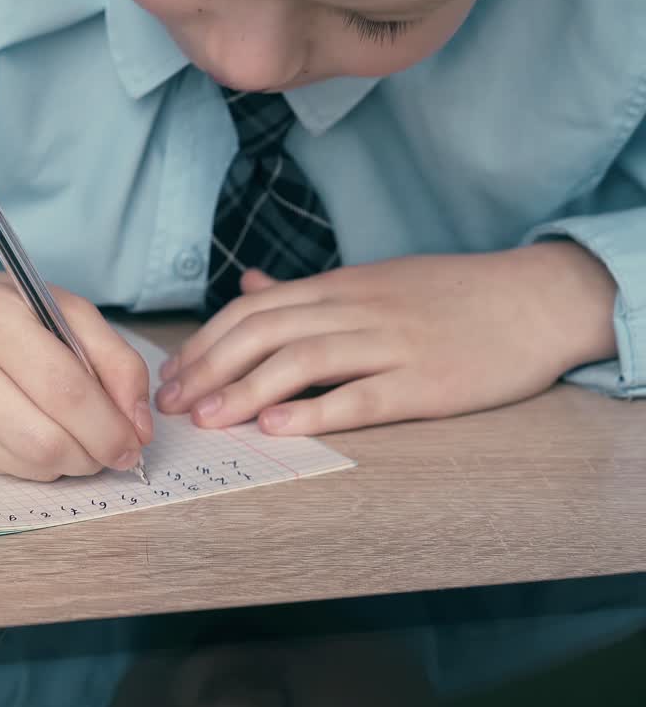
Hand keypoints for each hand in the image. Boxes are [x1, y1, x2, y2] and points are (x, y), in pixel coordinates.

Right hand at [0, 270, 153, 480]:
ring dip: (67, 464)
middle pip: (44, 439)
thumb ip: (117, 362)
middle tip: (111, 450)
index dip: (109, 427)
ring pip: (26, 464)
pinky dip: (35, 465)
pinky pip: (4, 472)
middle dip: (92, 455)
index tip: (134, 443)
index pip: (65, 390)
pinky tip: (36, 437)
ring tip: (78, 442)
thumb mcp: (68, 312)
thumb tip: (139, 428)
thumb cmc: (10, 315)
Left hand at [156, 241, 617, 434]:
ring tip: (208, 419)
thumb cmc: (448, 296)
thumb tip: (250, 284)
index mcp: (340, 288)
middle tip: (172, 404)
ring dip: (247, 388)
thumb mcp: (371, 280)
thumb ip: (306, 291)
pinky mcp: (425, 382)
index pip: (253, 310)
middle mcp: (357, 310)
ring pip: (305, 359)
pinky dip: (316, 410)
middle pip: (265, 332)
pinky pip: (363, 395)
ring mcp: (391, 345)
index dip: (206, 343)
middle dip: (210, 368)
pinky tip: (276, 426)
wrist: (534, 300)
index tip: (173, 376)